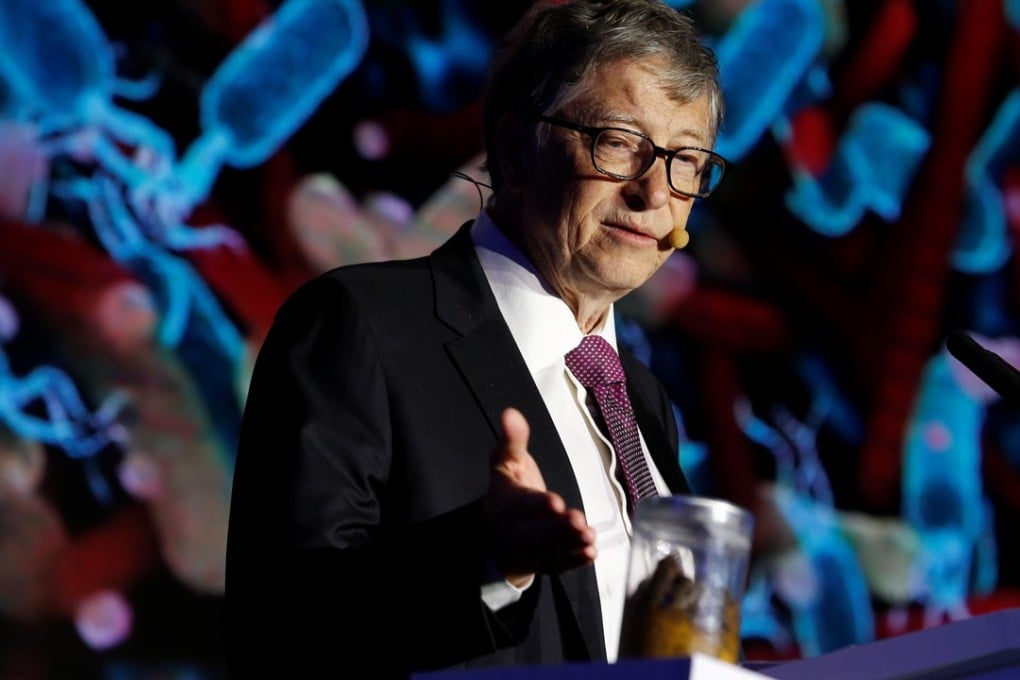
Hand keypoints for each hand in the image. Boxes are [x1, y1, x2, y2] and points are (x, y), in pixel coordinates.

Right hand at [482, 408, 596, 585]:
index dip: (537, 505)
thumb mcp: (507, 461)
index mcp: (505, 505)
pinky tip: (591, 552)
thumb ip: (512, 440)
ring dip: (570, 546)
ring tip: (590, 537)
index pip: (520, 506)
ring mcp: (528, 551)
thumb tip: (510, 413)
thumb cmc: (509, 489)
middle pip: (534, 535)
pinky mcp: (542, 564)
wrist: (497, 530)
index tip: (557, 501)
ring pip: (548, 552)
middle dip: (557, 530)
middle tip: (580, 522)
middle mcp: (514, 532)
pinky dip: (574, 562)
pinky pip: (557, 566)